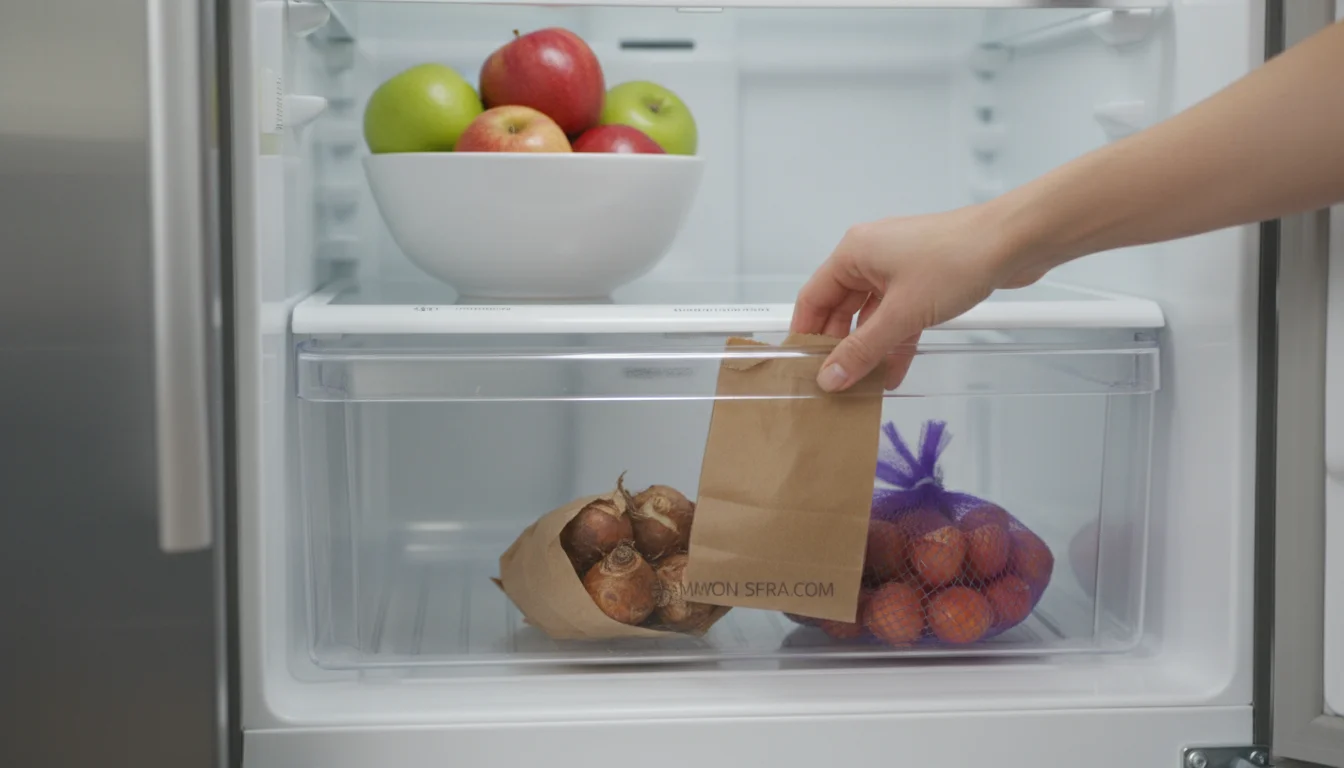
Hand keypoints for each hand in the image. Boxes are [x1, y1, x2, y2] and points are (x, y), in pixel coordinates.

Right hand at [791, 203, 1047, 391]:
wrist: (1013, 242)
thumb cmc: (956, 260)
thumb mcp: (902, 314)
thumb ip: (863, 350)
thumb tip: (831, 377)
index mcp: (854, 253)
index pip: (813, 298)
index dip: (806, 333)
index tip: (802, 366)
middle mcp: (871, 256)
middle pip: (842, 308)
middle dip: (841, 346)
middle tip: (835, 381)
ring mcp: (899, 267)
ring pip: (872, 315)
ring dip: (870, 348)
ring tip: (865, 383)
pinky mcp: (924, 279)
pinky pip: (898, 314)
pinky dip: (895, 340)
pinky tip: (895, 369)